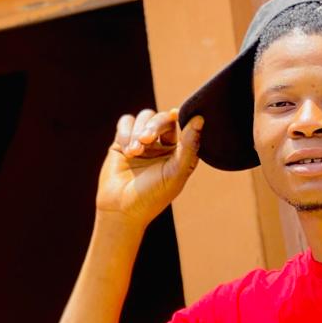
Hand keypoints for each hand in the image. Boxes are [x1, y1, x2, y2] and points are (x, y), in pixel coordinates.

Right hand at [96, 107, 203, 227]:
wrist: (121, 208)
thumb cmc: (153, 195)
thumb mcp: (176, 173)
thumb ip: (189, 147)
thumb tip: (200, 119)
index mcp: (180, 153)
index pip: (184, 126)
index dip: (181, 118)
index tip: (177, 114)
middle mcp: (162, 146)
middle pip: (162, 119)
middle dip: (154, 125)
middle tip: (146, 139)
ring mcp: (143, 142)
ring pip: (144, 117)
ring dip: (138, 131)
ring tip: (134, 152)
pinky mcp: (123, 141)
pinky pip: (126, 122)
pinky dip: (126, 133)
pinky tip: (127, 151)